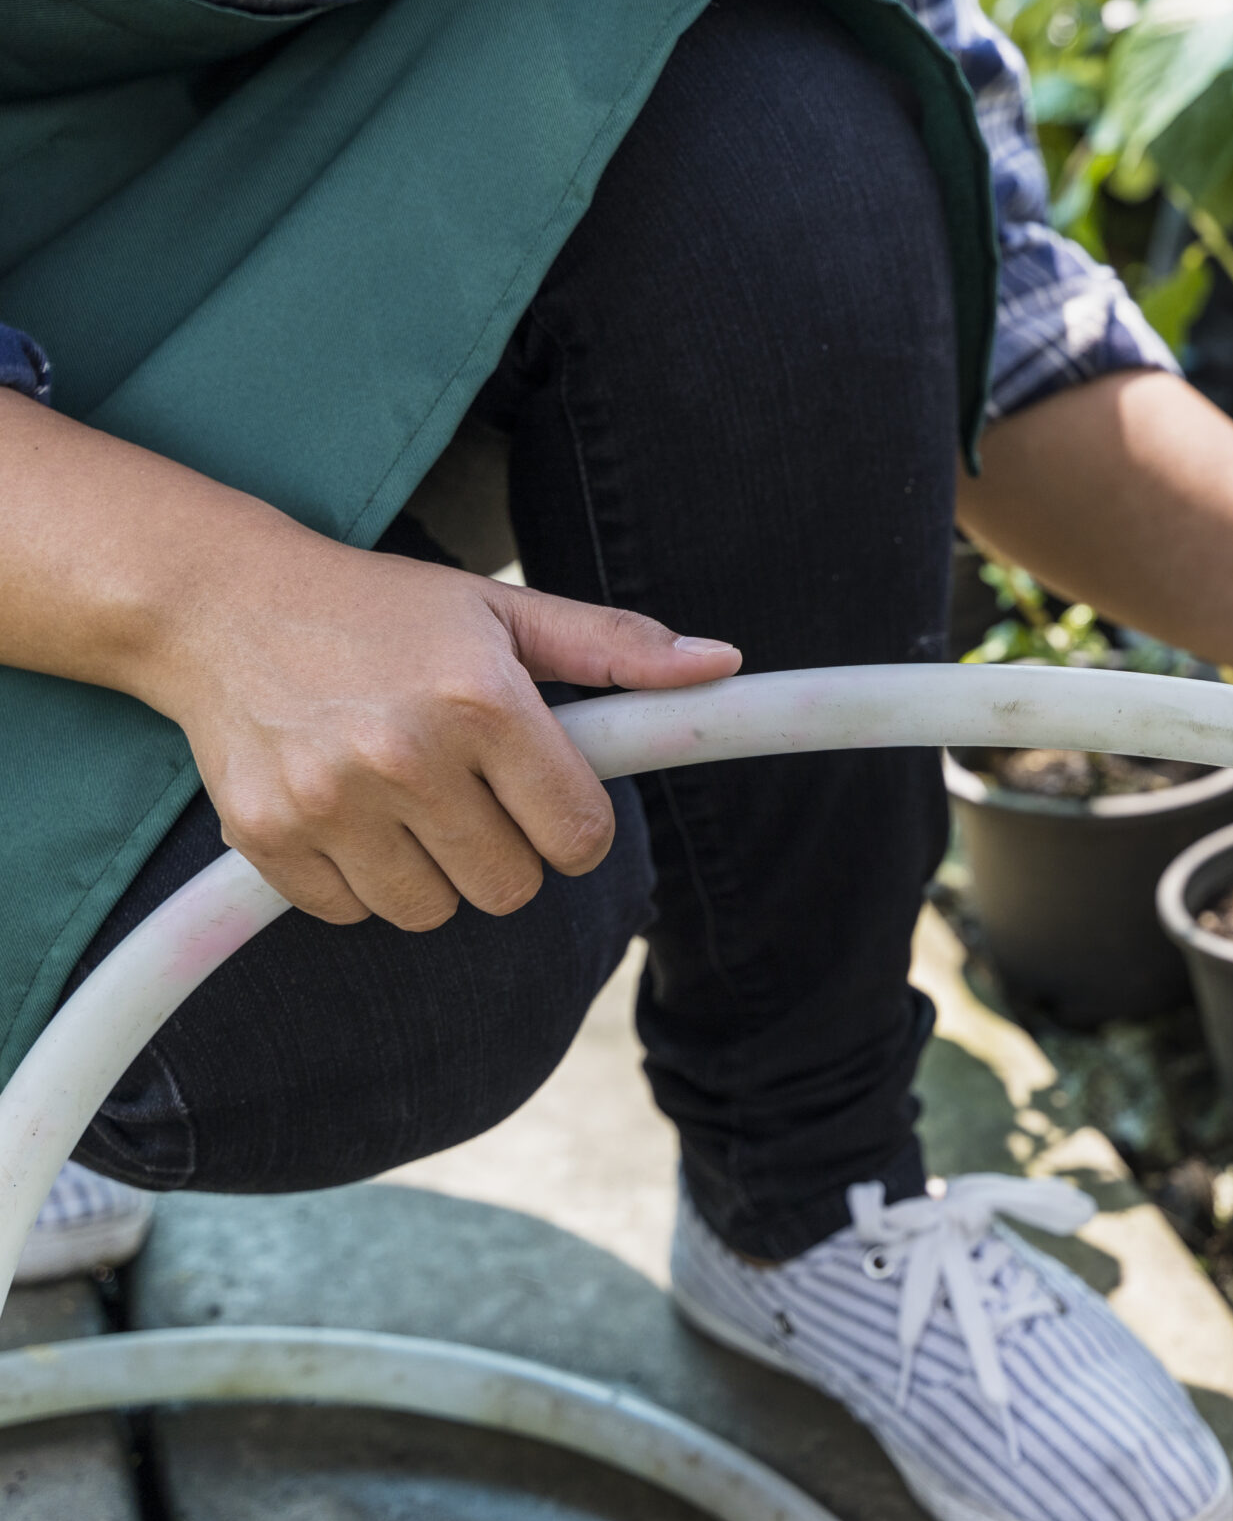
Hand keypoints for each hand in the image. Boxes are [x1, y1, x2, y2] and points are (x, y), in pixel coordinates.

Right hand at [146, 534, 740, 929]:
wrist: (222, 604)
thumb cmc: (386, 611)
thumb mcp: (506, 611)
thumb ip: (616, 647)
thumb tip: (722, 666)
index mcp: (483, 701)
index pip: (579, 837)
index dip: (574, 830)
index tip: (548, 800)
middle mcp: (406, 755)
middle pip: (511, 889)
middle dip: (507, 853)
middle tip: (471, 795)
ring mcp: (330, 800)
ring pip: (433, 913)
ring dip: (436, 875)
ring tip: (409, 803)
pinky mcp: (266, 835)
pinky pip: (352, 915)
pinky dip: (361, 883)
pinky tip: (351, 815)